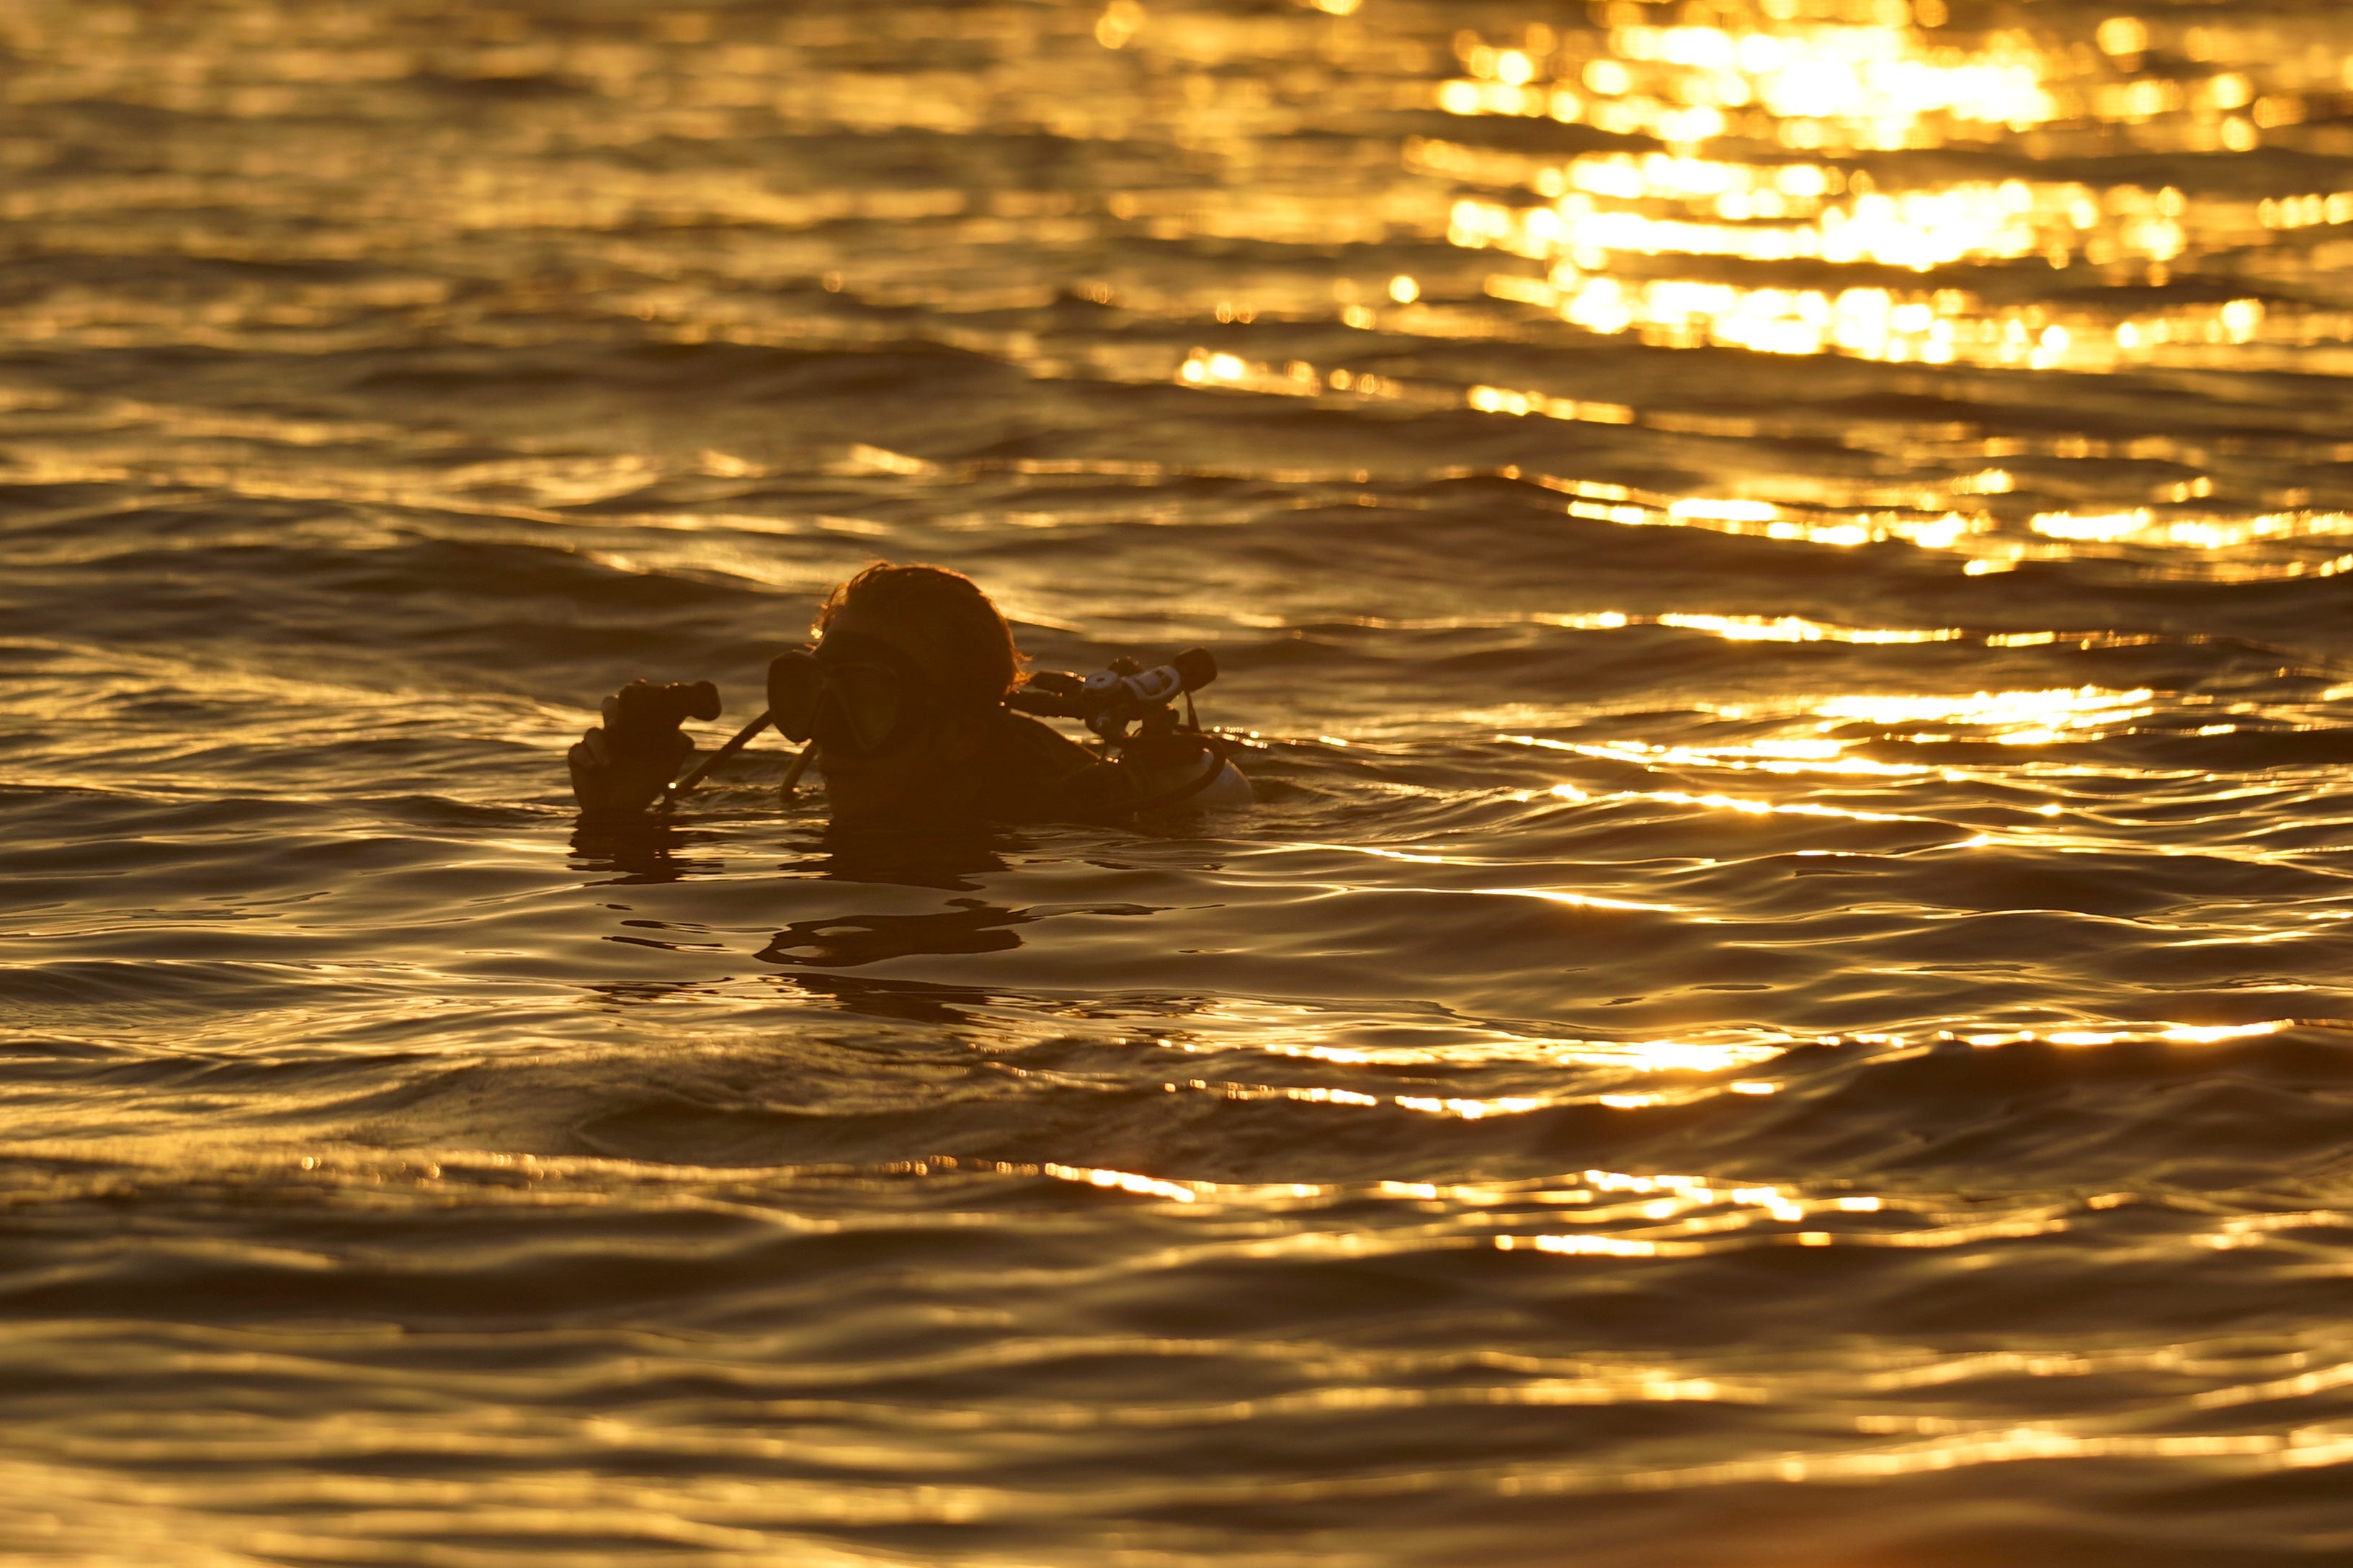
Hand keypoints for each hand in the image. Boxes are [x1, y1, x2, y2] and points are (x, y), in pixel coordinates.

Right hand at [567, 680, 717, 816]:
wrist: (623, 813)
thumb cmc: (644, 786)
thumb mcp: (667, 766)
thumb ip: (679, 747)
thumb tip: (687, 733)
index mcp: (633, 729)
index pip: (632, 703)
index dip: (634, 691)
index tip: (641, 684)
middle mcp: (614, 733)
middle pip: (609, 705)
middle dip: (613, 709)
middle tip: (617, 724)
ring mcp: (595, 746)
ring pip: (592, 731)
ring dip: (600, 743)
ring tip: (610, 762)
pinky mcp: (579, 760)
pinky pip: (576, 750)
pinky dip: (585, 756)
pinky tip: (594, 766)